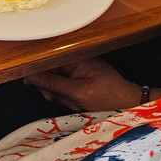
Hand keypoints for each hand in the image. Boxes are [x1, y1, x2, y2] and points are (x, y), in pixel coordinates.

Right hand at [23, 57, 141, 112]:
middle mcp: (75, 59)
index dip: (36, 73)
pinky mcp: (80, 76)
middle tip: (53, 98)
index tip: (33, 86)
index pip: (46, 60)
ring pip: (55, 80)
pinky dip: (66, 95)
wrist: (129, 102)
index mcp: (74, 57)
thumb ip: (53, 84)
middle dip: (50, 87)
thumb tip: (30, 76)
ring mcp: (78, 68)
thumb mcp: (78, 92)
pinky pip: (64, 85)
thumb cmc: (108, 96)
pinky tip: (75, 101)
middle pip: (48, 70)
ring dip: (59, 94)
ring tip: (71, 102)